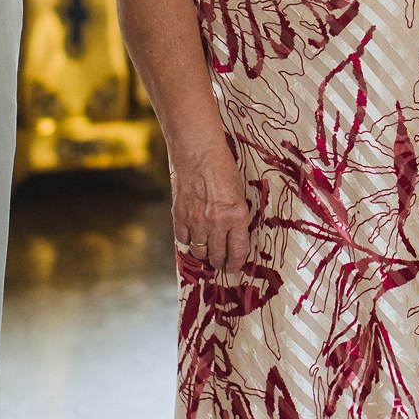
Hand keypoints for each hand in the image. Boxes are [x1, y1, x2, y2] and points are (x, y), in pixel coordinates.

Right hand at [170, 145, 250, 275]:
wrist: (198, 151)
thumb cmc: (222, 167)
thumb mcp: (239, 192)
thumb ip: (236, 216)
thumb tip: (235, 235)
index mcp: (236, 216)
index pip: (238, 251)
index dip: (237, 263)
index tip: (235, 267)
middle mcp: (216, 223)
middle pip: (217, 256)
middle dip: (220, 263)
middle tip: (221, 264)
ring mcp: (196, 221)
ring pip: (199, 251)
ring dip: (204, 254)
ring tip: (207, 252)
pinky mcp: (179, 215)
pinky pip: (183, 239)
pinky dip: (188, 241)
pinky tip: (192, 237)